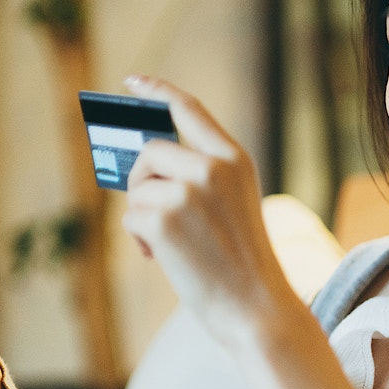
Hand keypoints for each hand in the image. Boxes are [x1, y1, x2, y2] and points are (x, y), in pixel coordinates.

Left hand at [121, 76, 297, 343]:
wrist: (258, 307)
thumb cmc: (243, 260)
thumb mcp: (233, 203)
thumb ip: (199, 175)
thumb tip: (143, 165)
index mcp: (235, 160)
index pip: (189, 109)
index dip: (158, 91)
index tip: (133, 81)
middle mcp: (214, 167)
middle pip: (152, 151)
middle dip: (142, 181)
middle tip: (152, 212)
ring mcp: (189, 191)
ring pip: (139, 188)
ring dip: (142, 215)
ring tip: (165, 244)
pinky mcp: (164, 219)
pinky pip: (130, 217)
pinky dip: (139, 239)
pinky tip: (161, 257)